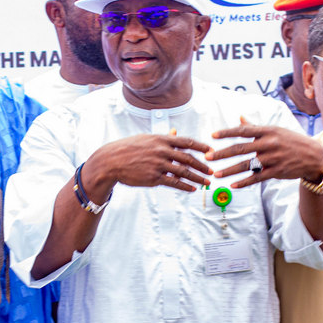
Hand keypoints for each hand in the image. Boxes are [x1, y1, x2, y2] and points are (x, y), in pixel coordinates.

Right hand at [86, 134, 212, 193]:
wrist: (111, 161)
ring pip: (183, 172)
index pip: (186, 142)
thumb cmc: (128, 149)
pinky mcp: (153, 178)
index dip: (200, 147)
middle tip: (211, 170)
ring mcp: (158, 164)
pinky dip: (185, 186)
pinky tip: (192, 189)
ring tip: (206, 182)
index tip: (211, 151)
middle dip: (202, 165)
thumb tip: (175, 132)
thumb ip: (163, 138)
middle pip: (188, 158)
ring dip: (197, 178)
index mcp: (161, 139)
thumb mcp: (146, 139)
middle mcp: (161, 151)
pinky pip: (173, 183)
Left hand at [208, 116, 322, 188]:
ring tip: (216, 175)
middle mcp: (269, 143)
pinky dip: (244, 182)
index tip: (212, 135)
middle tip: (207, 157)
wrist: (313, 156)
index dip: (227, 132)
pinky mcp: (277, 171)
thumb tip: (240, 117)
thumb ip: (256, 126)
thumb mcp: (275, 130)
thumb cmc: (290, 141)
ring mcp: (273, 158)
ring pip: (247, 165)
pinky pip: (257, 178)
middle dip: (222, 153)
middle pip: (241, 148)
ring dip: (229, 170)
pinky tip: (232, 185)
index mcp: (268, 131)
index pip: (243, 130)